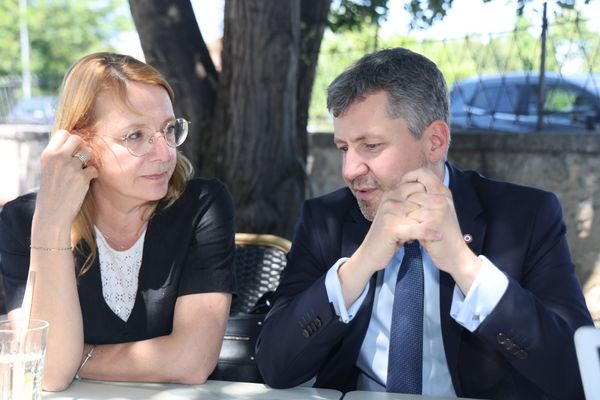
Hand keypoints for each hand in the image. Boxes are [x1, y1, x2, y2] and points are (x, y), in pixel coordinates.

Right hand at [34, 130, 98, 228]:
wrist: (52, 213)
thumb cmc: (52, 191)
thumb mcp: (48, 169)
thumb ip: (58, 155)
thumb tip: (75, 141)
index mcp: (47, 154)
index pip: (63, 133)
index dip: (71, 140)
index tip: (73, 150)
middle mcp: (58, 158)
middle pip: (77, 139)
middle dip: (82, 147)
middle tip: (82, 159)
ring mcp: (70, 167)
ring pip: (88, 152)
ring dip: (90, 160)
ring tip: (84, 170)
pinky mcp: (82, 178)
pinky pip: (94, 169)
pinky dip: (94, 174)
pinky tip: (88, 180)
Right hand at [353, 179, 442, 274]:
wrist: (370, 253)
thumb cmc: (388, 234)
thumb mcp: (397, 214)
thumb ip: (410, 202)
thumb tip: (431, 193)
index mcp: (392, 192)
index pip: (419, 185)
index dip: (430, 197)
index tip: (437, 208)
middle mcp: (390, 198)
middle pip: (421, 199)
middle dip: (430, 211)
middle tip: (436, 222)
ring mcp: (389, 212)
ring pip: (421, 214)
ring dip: (429, 224)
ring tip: (435, 232)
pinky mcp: (391, 227)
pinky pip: (417, 228)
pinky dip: (429, 233)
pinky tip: (438, 237)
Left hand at [402, 168, 480, 291]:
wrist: (455, 256)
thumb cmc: (443, 234)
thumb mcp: (437, 211)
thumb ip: (426, 197)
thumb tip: (405, 184)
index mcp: (444, 192)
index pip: (423, 173)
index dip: (409, 176)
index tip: (400, 185)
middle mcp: (442, 198)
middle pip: (413, 188)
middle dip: (403, 200)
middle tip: (399, 211)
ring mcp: (438, 210)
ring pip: (409, 204)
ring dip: (404, 216)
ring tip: (407, 226)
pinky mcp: (432, 223)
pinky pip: (410, 219)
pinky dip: (406, 227)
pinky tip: (409, 236)